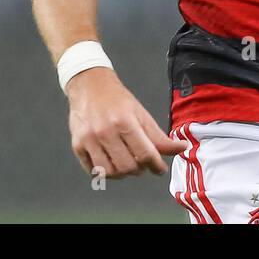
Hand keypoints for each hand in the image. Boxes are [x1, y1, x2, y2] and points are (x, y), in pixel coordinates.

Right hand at [66, 67, 187, 178]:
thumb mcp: (141, 113)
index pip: (145, 153)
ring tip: (127, 164)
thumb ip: (159, 136)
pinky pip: (93, 171)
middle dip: (140, 169)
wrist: (89, 85)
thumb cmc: (117, 99)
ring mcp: (89, 140)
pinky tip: (112, 163)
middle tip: (142, 163)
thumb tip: (180, 148)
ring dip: (123, 174)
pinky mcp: (77, 145)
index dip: (156, 166)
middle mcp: (105, 132)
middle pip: (128, 167)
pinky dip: (105, 172)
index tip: (160, 168)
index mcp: (125, 121)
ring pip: (110, 173)